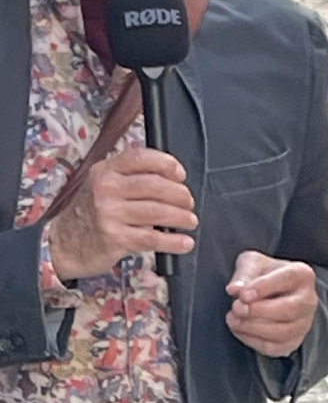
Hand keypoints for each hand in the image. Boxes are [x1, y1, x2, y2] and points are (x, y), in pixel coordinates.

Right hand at [47, 147, 196, 280]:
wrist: (62, 245)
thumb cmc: (91, 212)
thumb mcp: (103, 185)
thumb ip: (131, 177)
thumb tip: (173, 178)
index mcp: (105, 171)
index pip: (140, 157)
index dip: (166, 163)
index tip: (181, 174)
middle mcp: (106, 189)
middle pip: (155, 185)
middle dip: (180, 194)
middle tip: (189, 202)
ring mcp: (109, 214)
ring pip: (157, 211)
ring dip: (181, 217)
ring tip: (190, 220)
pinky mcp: (114, 238)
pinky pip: (151, 238)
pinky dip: (173, 241)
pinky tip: (184, 242)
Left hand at [225, 251, 317, 357]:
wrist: (273, 293)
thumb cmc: (263, 275)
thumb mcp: (253, 264)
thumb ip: (244, 274)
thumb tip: (234, 289)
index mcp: (302, 274)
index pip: (287, 279)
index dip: (263, 287)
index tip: (242, 295)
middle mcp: (309, 299)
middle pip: (289, 309)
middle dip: (258, 311)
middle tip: (236, 307)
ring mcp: (304, 323)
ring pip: (282, 332)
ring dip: (253, 328)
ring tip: (233, 319)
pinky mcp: (293, 342)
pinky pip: (274, 348)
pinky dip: (252, 341)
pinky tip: (239, 329)